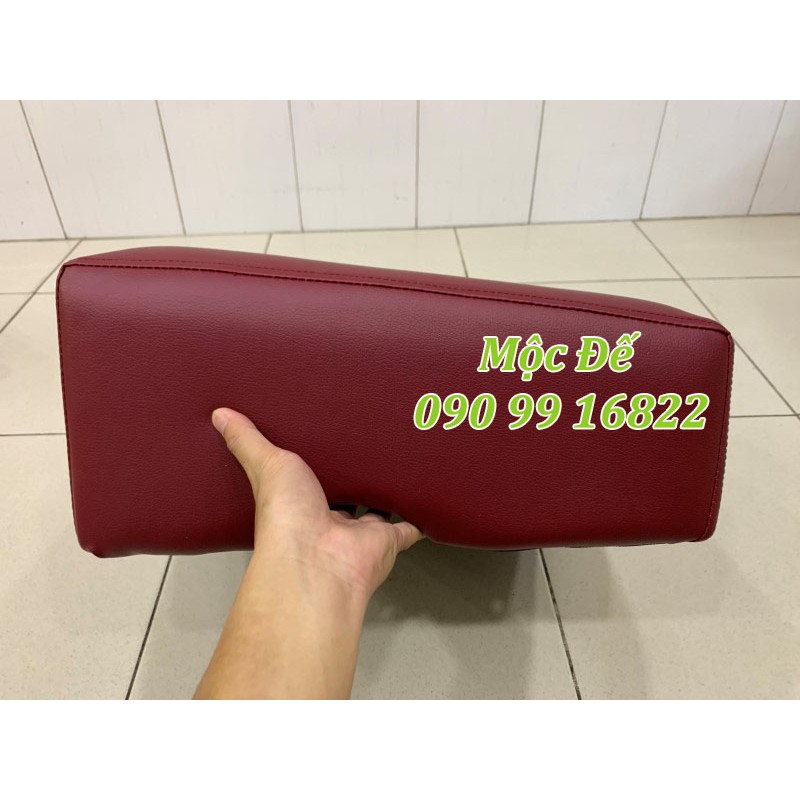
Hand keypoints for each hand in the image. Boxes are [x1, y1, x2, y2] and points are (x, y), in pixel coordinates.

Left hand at [211, 407, 423, 599]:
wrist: (316, 561)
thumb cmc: (286, 520)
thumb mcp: (266, 465)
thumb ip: (248, 441)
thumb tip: (220, 415)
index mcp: (299, 501)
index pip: (307, 479)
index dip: (314, 464)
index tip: (320, 445)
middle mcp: (328, 519)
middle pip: (344, 494)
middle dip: (352, 477)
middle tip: (363, 451)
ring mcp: (358, 531)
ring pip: (375, 509)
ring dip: (383, 494)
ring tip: (392, 469)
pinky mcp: (386, 540)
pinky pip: (407, 528)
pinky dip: (416, 519)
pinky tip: (421, 504)